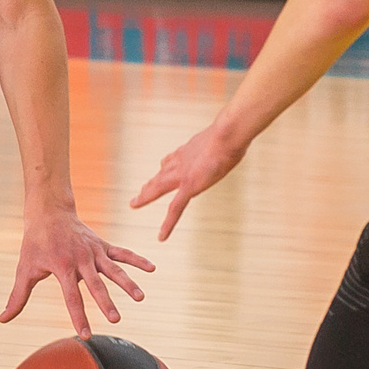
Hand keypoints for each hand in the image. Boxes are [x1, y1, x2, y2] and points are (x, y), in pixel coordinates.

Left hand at [0, 210, 153, 334]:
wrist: (48, 211)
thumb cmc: (35, 243)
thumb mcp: (24, 269)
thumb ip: (17, 297)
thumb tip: (2, 319)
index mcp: (62, 267)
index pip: (72, 297)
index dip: (78, 317)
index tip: (85, 334)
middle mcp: (81, 259)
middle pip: (96, 284)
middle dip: (105, 302)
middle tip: (115, 319)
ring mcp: (94, 251)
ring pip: (113, 269)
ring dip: (127, 282)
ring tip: (140, 297)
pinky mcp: (102, 245)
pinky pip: (122, 253)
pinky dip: (137, 260)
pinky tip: (152, 269)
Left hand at [129, 121, 248, 240]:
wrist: (227, 134)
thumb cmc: (232, 132)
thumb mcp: (225, 134)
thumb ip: (223, 137)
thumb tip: (233, 133)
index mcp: (189, 150)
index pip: (174, 158)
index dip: (167, 164)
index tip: (162, 165)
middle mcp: (181, 161)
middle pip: (161, 173)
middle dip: (150, 182)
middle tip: (140, 189)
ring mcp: (182, 175)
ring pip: (158, 188)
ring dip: (146, 195)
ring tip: (135, 203)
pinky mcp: (188, 187)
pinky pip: (175, 209)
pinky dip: (168, 224)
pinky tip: (162, 236)